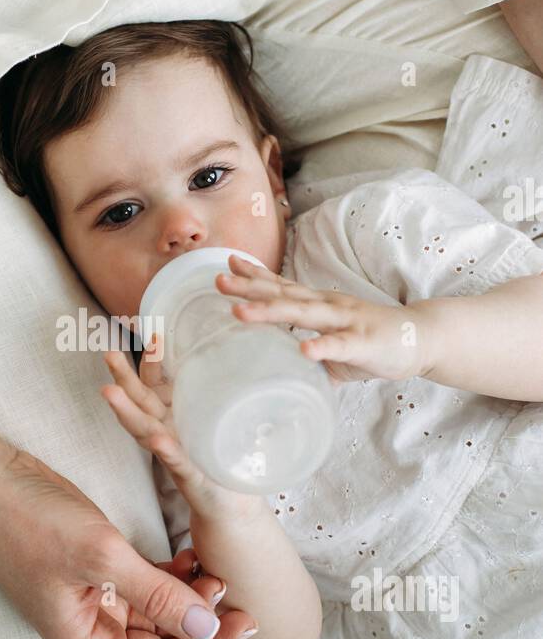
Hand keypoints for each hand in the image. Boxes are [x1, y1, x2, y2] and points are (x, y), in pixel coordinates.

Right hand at [0, 444, 258, 638]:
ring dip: (192, 605)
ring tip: (223, 580)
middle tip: (247, 614)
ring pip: (157, 618)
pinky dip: (173, 578)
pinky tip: (193, 561)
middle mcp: (90, 627)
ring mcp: (93, 596)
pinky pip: (146, 585)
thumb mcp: (100, 556)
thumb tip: (208, 631)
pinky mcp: (97, 566)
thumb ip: (157, 596)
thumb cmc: (28, 520)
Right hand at [101, 340, 261, 522]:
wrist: (228, 502)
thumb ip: (214, 393)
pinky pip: (174, 460)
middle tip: (108, 354)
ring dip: (126, 410)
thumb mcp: (214, 418)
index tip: (153, 332)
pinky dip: (164, 448)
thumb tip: (236, 353)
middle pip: (139, 400)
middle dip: (122, 377)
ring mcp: (171, 452)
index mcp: (168, 415)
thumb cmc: (217, 456)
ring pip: (143, 428)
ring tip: (109, 391)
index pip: (153, 383)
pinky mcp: (188, 474)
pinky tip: (156, 438)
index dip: (149, 360)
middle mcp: (163, 431)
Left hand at [214, 253, 429, 384]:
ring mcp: (345, 322)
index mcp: (319, 304)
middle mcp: (327, 306)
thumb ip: (305, 355)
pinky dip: (322, 347)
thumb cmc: (372, 342)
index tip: (226, 264)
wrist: (420, 339)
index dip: (254, 276)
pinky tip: (304, 350)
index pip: (282, 286)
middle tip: (218, 281)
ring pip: (303, 314)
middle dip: (249, 288)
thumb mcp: (331, 345)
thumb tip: (278, 374)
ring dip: (271, 312)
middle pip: (283, 295)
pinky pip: (340, 346)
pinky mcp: (363, 343)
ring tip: (240, 312)